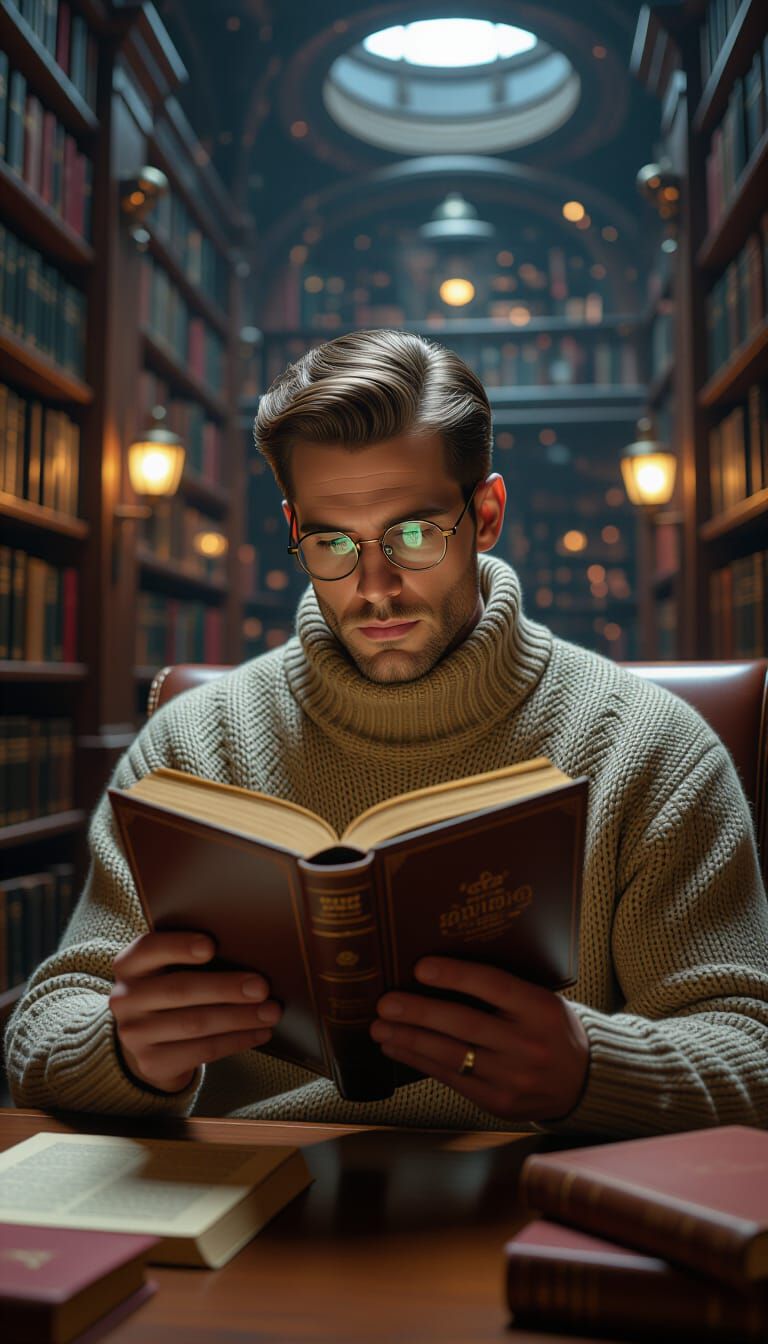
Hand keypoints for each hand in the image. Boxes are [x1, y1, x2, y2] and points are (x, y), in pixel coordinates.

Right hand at [109, 931, 281, 1093]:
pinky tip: (259, 1033)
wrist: (150, 1040)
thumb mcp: (170, 969)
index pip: (149, 949)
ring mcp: (134, 1034)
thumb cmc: (174, 991)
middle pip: (180, 990)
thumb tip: (247, 951)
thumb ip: (193, 958)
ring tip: (271, 1012)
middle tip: (262, 987)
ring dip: (239, 1018)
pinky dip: (236, 1041)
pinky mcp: (151, 1063)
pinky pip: (201, 1051)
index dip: (179, 946)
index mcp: (129, 965)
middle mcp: (125, 998)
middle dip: (226, 988)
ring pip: (195, 1024)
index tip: (211, 946)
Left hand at [370, 957, 588, 1122]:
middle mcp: (528, 1044)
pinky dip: (421, 1062)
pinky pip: (452, 1080)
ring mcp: (513, 1077)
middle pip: (464, 1024)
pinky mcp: (499, 1102)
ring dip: (410, 1040)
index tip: (420, 967)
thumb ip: (504, 989)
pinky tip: (399, 1049)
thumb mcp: (542, 1000)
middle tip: (385, 1002)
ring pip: (452, 1056)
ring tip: (380, 1028)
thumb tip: (441, 969)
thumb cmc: (552, 1029)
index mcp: (541, 1009)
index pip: (493, 985)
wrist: (585, 1081)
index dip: (455, 976)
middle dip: (418, 1012)